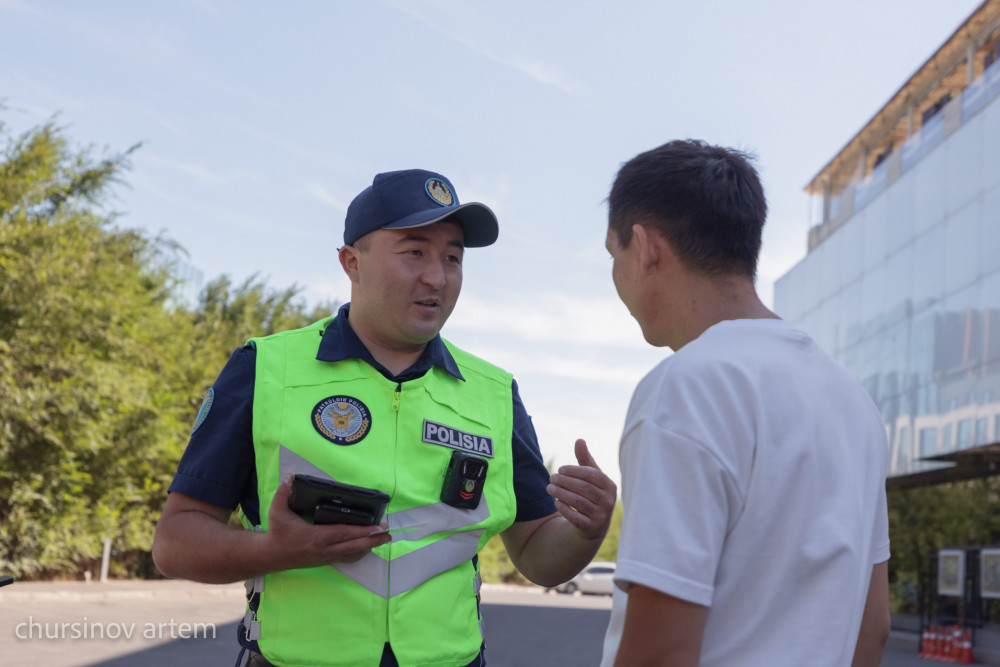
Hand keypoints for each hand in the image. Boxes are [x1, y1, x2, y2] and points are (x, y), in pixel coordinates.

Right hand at [262, 475, 391, 569]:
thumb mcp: (277, 510)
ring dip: (369, 546)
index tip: (378, 526)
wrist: (271, 556)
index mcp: (316, 537)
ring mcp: (326, 557)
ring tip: (384, 538)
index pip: (344, 533)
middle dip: (373, 539)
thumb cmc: (277, 532)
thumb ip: (283, 492)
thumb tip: (291, 475)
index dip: (363, 531)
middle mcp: (325, 549)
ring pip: (353, 554)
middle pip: (355, 546)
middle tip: (389, 533)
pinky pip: (347, 558)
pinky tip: (368, 547)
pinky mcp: (326, 561)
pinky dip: (359, 553)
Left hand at [547, 439, 616, 540]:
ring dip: (560, 493)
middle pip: (583, 488)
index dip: (574, 470)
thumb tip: (579, 440)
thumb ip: (585, 460)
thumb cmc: (591, 494)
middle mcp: (608, 501)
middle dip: (564, 481)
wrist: (594, 525)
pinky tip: (556, 501)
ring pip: (577, 502)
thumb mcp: (591, 477)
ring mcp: (601, 516)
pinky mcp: (590, 528)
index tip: (560, 469)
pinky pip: (574, 517)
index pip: (591, 475)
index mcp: (610, 486)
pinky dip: (563, 508)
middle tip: (551, 478)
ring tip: (549, 488)